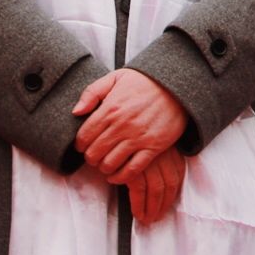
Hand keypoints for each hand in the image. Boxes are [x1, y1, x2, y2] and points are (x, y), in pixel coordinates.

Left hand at [73, 68, 188, 179]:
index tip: (84, 145)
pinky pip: (131, 170)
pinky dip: (120, 177)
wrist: (178, 83)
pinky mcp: (153, 147)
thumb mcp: (117, 77)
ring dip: (104, 167)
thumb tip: (75, 112)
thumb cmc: (145, 81)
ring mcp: (138, 137)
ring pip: (109, 164)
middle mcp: (122, 125)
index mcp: (111, 108)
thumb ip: (92, 92)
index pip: (84, 137)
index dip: (80, 145)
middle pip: (94, 153)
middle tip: (95, 155)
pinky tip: (116, 174)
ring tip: (106, 163)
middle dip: (91, 158)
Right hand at [124, 146, 188, 225]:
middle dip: (165, 203)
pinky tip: (137, 214)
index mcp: (167, 146)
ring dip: (153, 208)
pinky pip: (140, 192)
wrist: (106, 131)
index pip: (178, 171)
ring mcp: (148, 159)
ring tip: (147, 219)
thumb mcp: (147, 144)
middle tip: (157, 216)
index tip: (168, 202)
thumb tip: (162, 184)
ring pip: (157, 189)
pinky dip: (139, 206)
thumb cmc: (127, 141)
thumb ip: (157, 159)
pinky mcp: (133, 167)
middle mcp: (161, 152)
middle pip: (170, 183)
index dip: (174, 191)